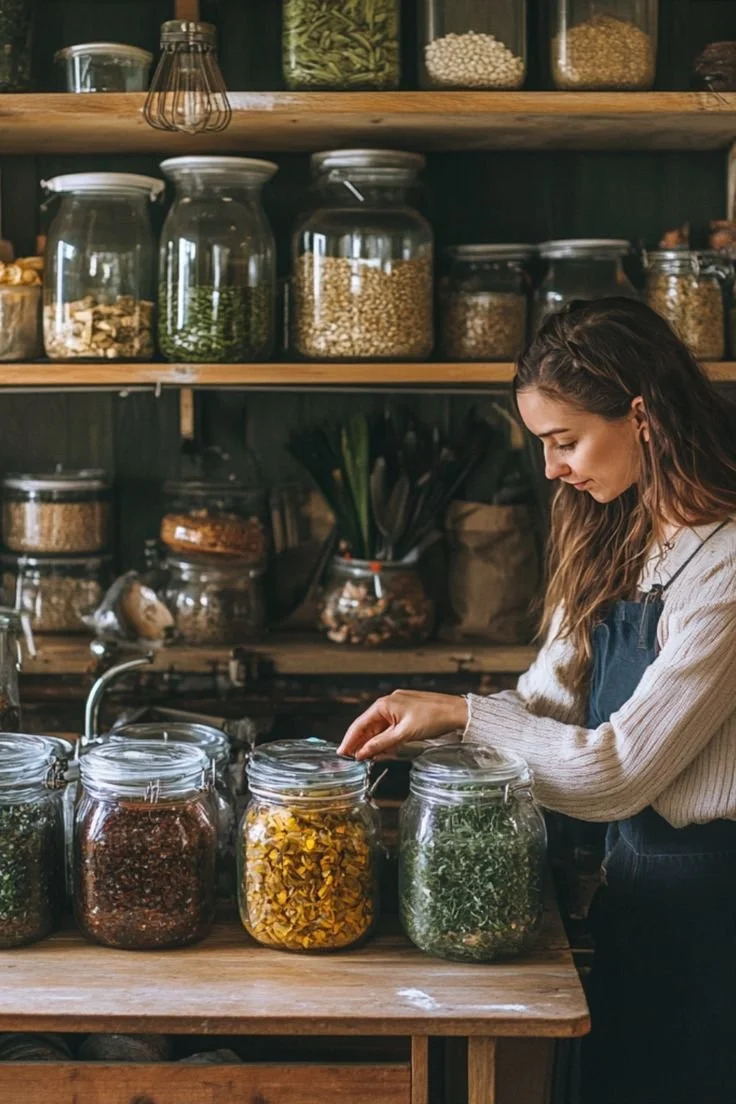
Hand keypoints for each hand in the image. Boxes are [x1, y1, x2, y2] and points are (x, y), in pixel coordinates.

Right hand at [338, 690, 467, 760]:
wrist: (457, 712)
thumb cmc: (433, 718)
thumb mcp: (404, 734)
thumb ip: (381, 743)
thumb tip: (362, 752)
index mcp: (384, 704)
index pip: (360, 724)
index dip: (349, 740)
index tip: (342, 753)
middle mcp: (388, 703)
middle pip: (368, 726)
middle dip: (361, 743)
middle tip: (352, 759)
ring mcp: (398, 707)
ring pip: (379, 727)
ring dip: (374, 742)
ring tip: (367, 757)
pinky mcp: (406, 712)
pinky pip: (390, 726)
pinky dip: (385, 738)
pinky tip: (384, 749)